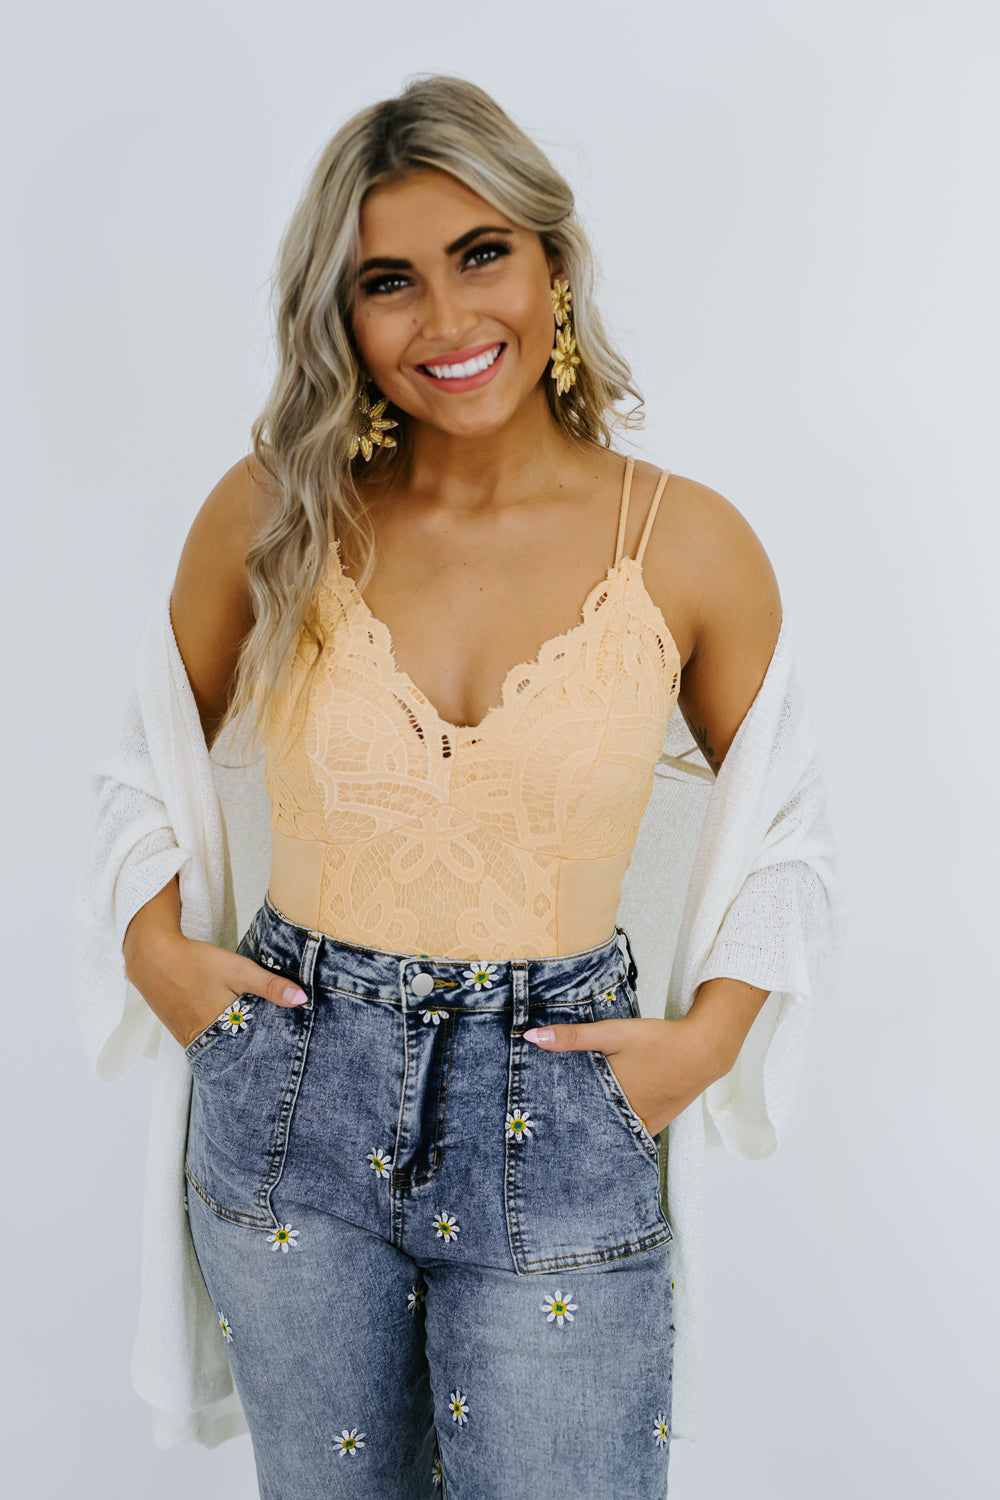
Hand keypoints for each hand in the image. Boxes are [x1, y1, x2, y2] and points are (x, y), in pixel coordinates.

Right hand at [126, 931, 307, 1050]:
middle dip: (259, 1049)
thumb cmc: (196, 963)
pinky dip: (224, 1038)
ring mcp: (192, 1041)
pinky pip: (210, 1044)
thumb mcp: (238, 970)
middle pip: (241, 1052)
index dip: (274, 1046)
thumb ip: (270, 986)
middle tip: (280, 1046)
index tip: (291, 1046)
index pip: (257, 1048)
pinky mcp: (183, 1036)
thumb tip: (302, 999)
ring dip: (241, 1044)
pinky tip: (234, 1029)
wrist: (153, 958)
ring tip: (261, 1038)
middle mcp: (206, 1042)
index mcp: (223, 1028)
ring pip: (226, 1048)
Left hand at [523, 1016, 721, 1136]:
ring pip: (611, 1134)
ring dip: (595, 1130)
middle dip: (571, 1128)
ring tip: (572, 1130)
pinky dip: (617, 1130)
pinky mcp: (657, 1123)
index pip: (571, 1118)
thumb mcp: (612, 1033)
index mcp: (609, 1101)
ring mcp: (644, 1125)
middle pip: (590, 1129)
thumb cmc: (657, 1040)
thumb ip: (573, 1037)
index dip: (552, 1119)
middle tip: (549, 1129)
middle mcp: (626, 1120)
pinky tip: (607, 1125)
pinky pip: (630, 1134)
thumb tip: (531, 1037)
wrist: (704, 1050)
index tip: (534, 1122)